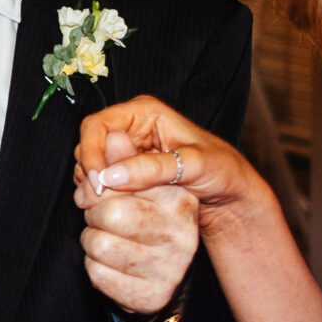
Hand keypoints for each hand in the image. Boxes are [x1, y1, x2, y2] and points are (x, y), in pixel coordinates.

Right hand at [70, 96, 257, 314]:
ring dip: (97, 187)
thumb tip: (110, 175)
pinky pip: (104, 183)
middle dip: (92, 172)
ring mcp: (127, 152)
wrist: (231, 195)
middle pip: (90, 145)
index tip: (97, 182)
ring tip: (110, 206)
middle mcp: (131, 128)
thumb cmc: (222, 171)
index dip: (91, 152)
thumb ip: (153, 168)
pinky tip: (118, 208)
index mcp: (144, 112)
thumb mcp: (194, 166)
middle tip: (99, 199)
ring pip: (94, 166)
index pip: (98, 125)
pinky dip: (106, 196)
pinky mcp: (128, 173)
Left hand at [74, 162, 200, 315]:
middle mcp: (181, 235)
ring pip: (97, 245)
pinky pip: (96, 275)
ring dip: (91, 240)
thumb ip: (124, 159)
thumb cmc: (146, 221)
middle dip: (93, 214)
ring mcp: (169, 269)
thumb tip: (113, 135)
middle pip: (107, 213)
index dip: (96, 183)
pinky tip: (112, 263)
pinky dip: (94, 267)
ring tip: (108, 238)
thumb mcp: (141, 185)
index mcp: (180, 201)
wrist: (163, 274)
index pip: (121, 180)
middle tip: (101, 217)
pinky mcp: (151, 296)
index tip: (95, 186)